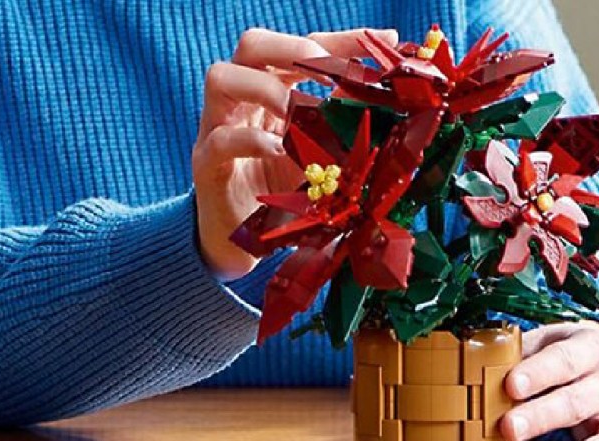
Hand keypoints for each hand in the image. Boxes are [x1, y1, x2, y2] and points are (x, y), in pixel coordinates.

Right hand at [192, 28, 397, 278]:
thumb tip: (391, 100)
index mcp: (272, 89)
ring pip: (222, 77)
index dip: (341, 40)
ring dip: (269, 89)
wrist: (244, 242)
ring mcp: (217, 127)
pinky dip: (252, 141)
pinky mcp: (207, 165)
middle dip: (294, 50)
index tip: (384, 43)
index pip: (302, 47)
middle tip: (329, 76)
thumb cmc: (284, 192)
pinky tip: (281, 152)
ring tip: (300, 114)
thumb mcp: (322, 153)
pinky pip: (221, 139)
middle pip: (253, 45)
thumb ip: (345, 125)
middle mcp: (242, 99)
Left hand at [500, 321, 598, 440]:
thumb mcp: (550, 338)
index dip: (536, 373)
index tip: (510, 385)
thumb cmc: (571, 349)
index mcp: (587, 346)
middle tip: (509, 427)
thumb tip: (480, 365)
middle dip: (542, 416)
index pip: (560, 359)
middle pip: (575, 400)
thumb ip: (521, 352)